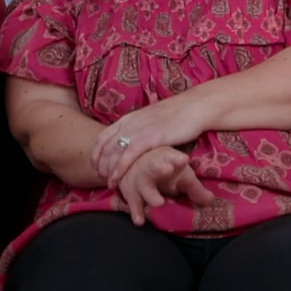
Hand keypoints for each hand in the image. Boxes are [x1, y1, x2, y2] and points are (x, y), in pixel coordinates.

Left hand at [91, 97, 207, 188]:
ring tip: (109, 183)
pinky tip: (117, 178)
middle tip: (100, 178)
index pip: (103, 136)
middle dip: (100, 164)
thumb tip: (133, 142)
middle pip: (105, 146)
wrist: (195, 107)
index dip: (97, 153)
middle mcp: (130, 123)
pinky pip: (129, 154)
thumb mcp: (150, 121)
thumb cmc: (176, 115)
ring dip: (108, 169)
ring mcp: (139, 129)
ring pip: (114, 151)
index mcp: (128, 118)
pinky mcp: (150, 137)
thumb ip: (139, 130)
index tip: (96, 167)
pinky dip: (120, 167)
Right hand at [117, 146, 216, 226]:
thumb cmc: (165, 169)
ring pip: (142, 185)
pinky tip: (140, 221)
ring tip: (159, 202)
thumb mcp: (181, 176)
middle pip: (153, 167)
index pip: (171, 156)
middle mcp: (150, 166)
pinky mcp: (129, 191)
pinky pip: (132, 201)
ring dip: (149, 192)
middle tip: (167, 169)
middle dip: (158, 168)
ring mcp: (138, 179)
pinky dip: (135, 211)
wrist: (137, 164)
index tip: (184, 159)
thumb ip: (195, 189)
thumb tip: (211, 201)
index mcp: (166, 158)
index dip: (176, 158)